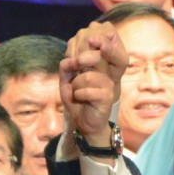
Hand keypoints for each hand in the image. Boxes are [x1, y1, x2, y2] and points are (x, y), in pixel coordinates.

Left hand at [60, 22, 126, 146]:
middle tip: (73, 79)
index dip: (80, 53)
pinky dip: (79, 95)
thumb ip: (66, 69)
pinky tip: (82, 100)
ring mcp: (107, 84)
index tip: (73, 63)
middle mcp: (104, 73)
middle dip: (78, 65)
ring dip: (76, 86)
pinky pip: (88, 91)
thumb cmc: (77, 102)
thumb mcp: (66, 82)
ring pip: (87, 76)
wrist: (84, 123)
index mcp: (96, 67)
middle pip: (91, 58)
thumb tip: (69, 60)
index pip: (90, 51)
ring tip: (78, 94)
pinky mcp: (107, 96)